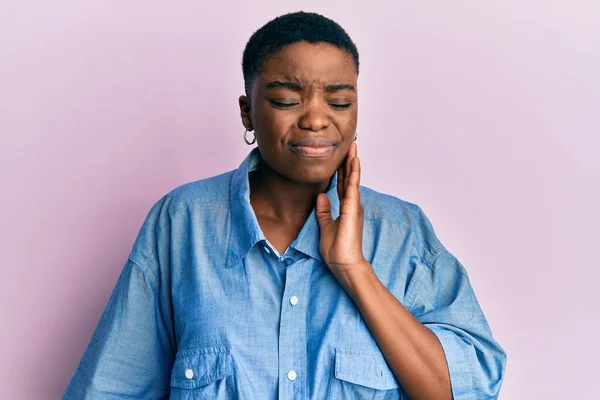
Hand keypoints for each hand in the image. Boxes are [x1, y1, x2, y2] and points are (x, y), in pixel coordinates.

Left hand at [316, 142, 369, 280]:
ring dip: (352, 162)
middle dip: (348, 161)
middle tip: (349, 144)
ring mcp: (354, 205)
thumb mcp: (325, 227)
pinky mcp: (352, 208)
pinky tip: (354, 161)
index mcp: (346, 208)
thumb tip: (320, 197)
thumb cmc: (337, 250)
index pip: (343, 184)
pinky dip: (353, 173)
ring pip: (353, 178)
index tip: (342, 156)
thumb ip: (324, 211)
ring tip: (352, 146)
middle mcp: (352, 204)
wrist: (344, 263)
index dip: (342, 170)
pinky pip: (353, 186)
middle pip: (349, 177)